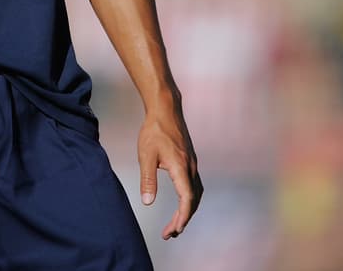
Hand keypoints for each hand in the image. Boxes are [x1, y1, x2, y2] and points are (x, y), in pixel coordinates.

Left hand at [137, 105, 202, 239]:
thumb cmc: (154, 130)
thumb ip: (148, 179)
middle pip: (193, 200)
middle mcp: (191, 167)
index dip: (182, 218)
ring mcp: (192, 164)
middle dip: (183, 219)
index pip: (186, 200)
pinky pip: (194, 185)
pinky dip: (189, 199)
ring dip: (187, 210)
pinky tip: (181, 203)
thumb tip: (148, 202)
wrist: (165, 109)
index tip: (174, 231)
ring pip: (195, 194)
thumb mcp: (146, 155)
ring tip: (175, 223)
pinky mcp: (190, 160)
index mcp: (181, 168)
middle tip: (170, 233)